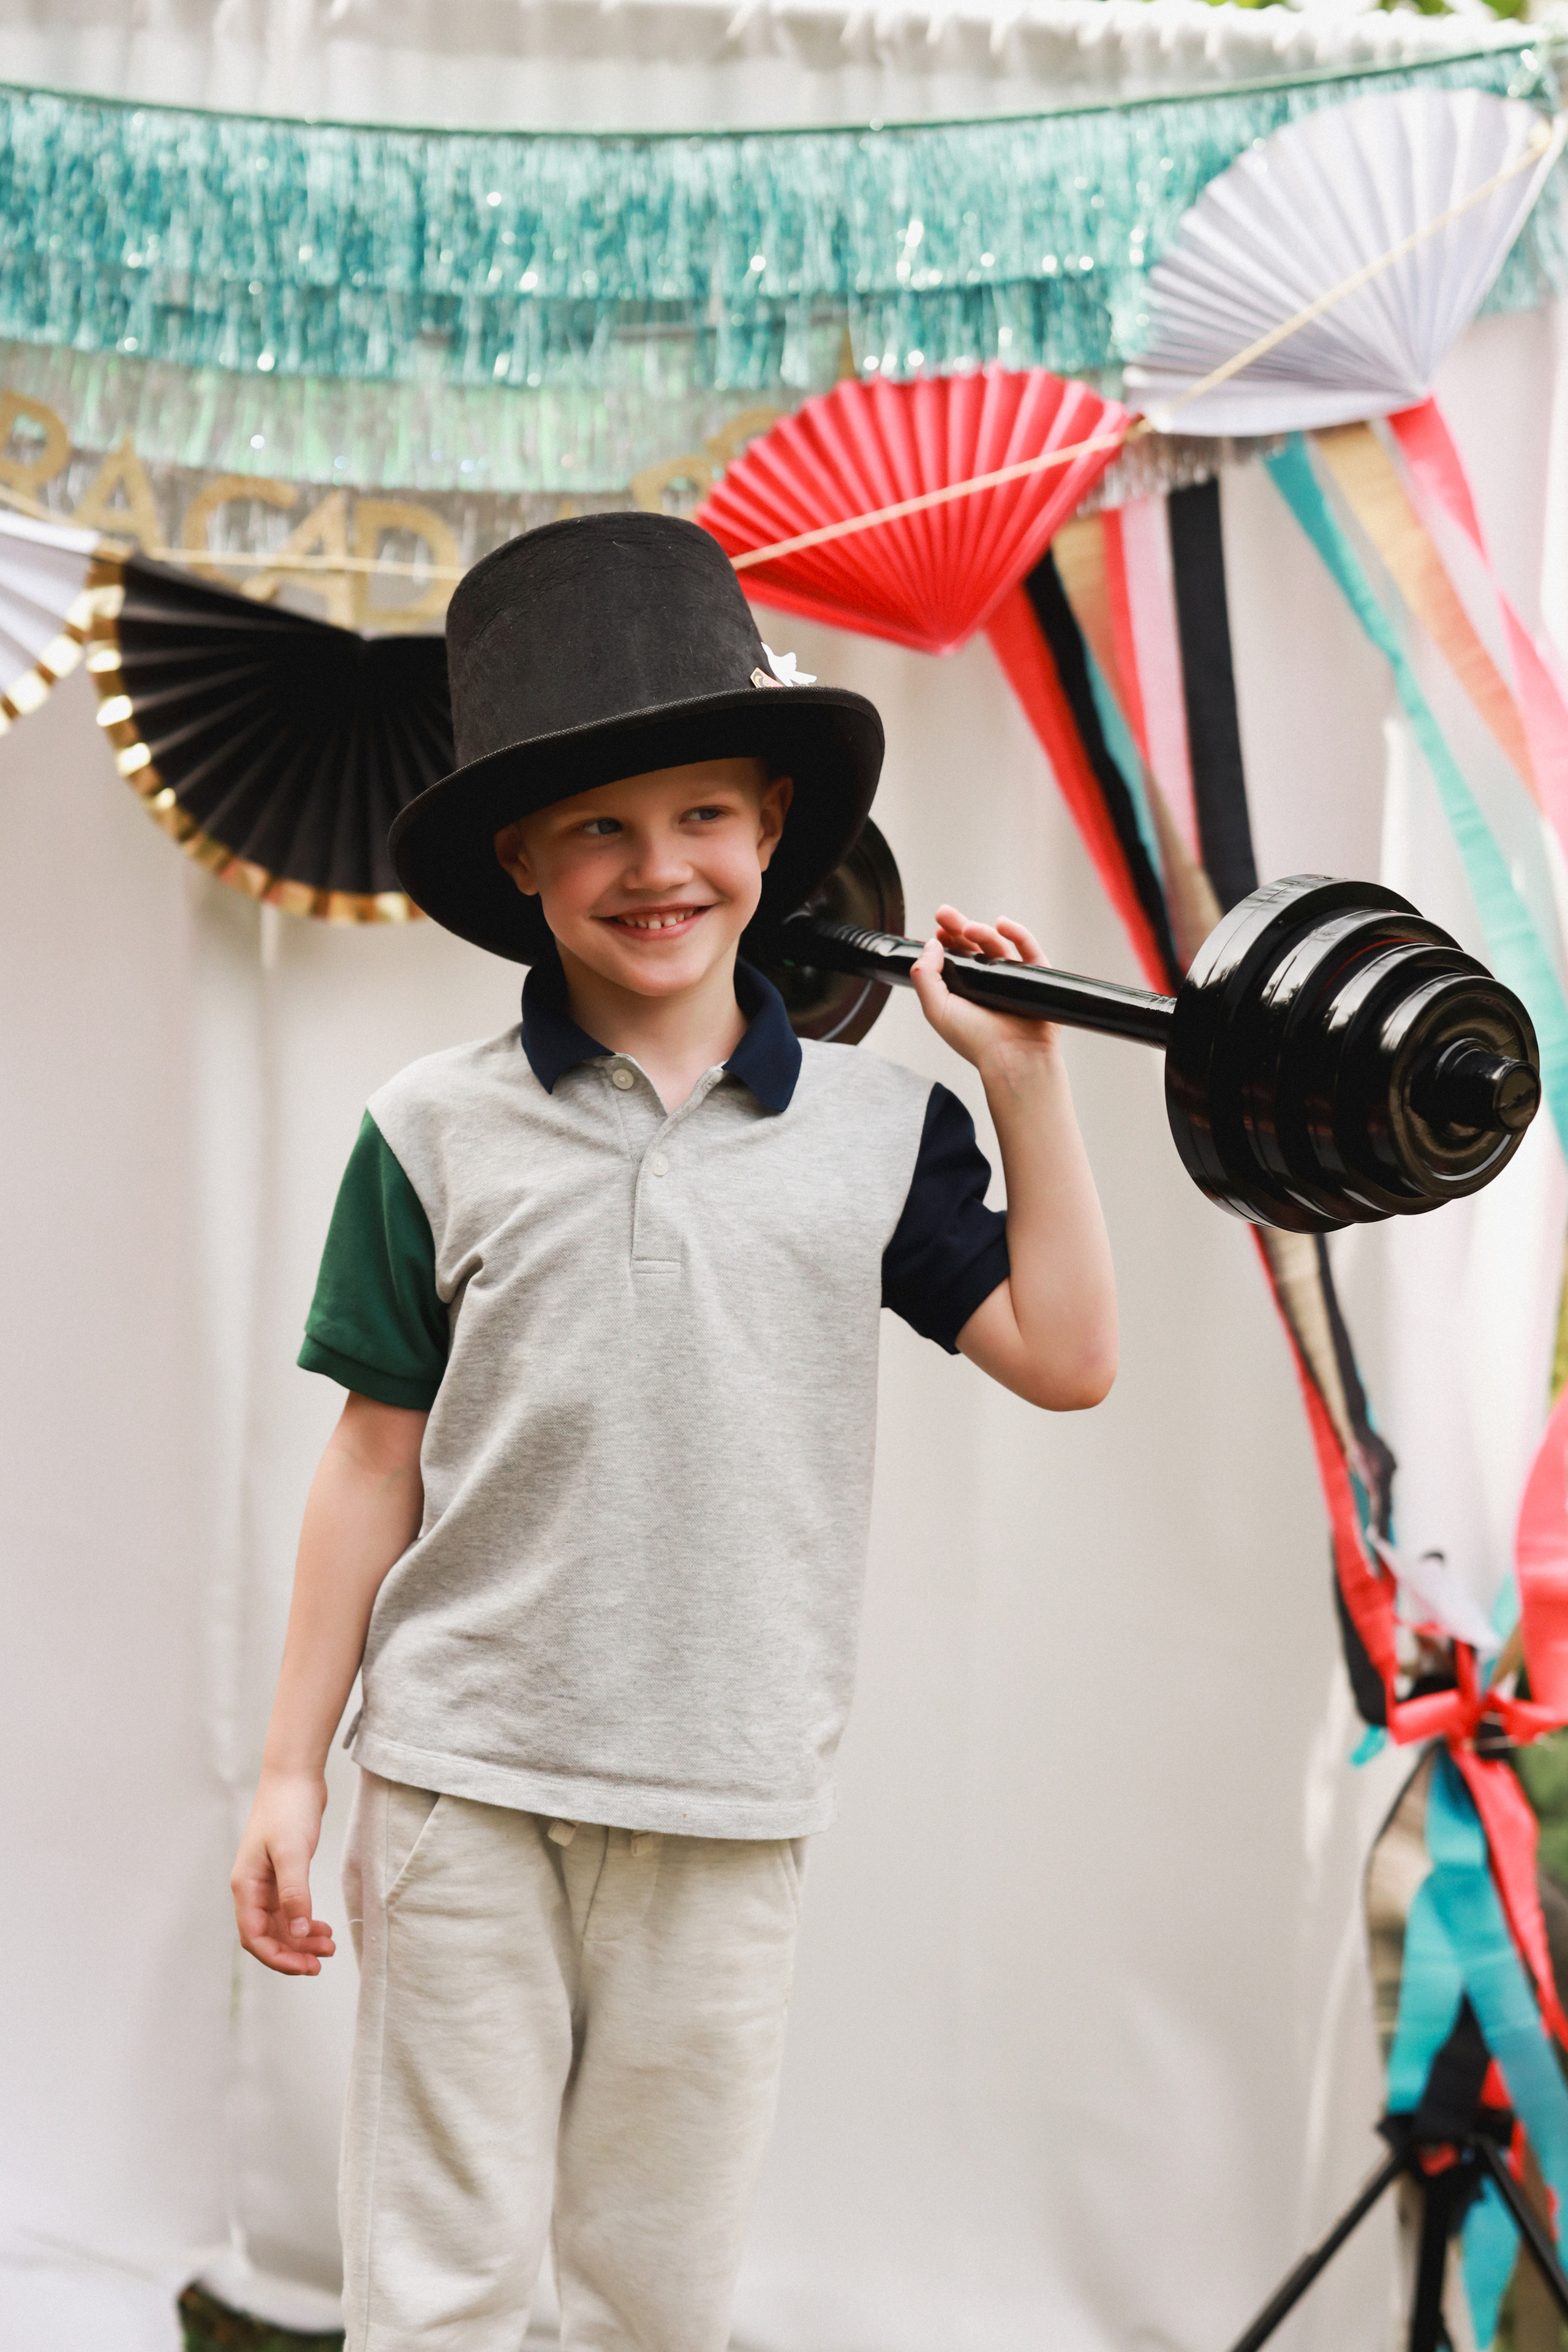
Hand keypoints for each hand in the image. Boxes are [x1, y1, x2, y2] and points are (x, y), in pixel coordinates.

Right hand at [231, 1769, 336, 1975]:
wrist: (295, 1775)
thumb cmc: (288, 1808)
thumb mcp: (292, 1852)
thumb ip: (294, 1893)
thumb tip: (297, 1932)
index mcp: (246, 1886)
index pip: (254, 1937)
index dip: (278, 1957)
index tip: (306, 1966)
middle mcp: (252, 1888)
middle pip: (267, 1936)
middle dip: (293, 1952)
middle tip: (322, 1961)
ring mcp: (266, 1881)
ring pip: (280, 1924)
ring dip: (301, 1939)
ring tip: (329, 1946)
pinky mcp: (282, 1873)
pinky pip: (290, 1909)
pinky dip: (305, 1921)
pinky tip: (322, 1927)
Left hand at [910, 906, 1063, 1079]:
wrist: (1012, 1058)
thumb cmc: (975, 1040)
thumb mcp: (936, 1008)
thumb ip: (925, 976)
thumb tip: (931, 943)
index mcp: (965, 990)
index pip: (955, 957)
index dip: (946, 940)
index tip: (938, 928)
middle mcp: (988, 983)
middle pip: (974, 945)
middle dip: (958, 926)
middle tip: (944, 913)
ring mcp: (1012, 979)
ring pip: (997, 944)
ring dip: (981, 931)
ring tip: (969, 927)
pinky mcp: (1037, 978)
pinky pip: (1029, 949)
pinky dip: (1018, 933)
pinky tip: (1002, 924)